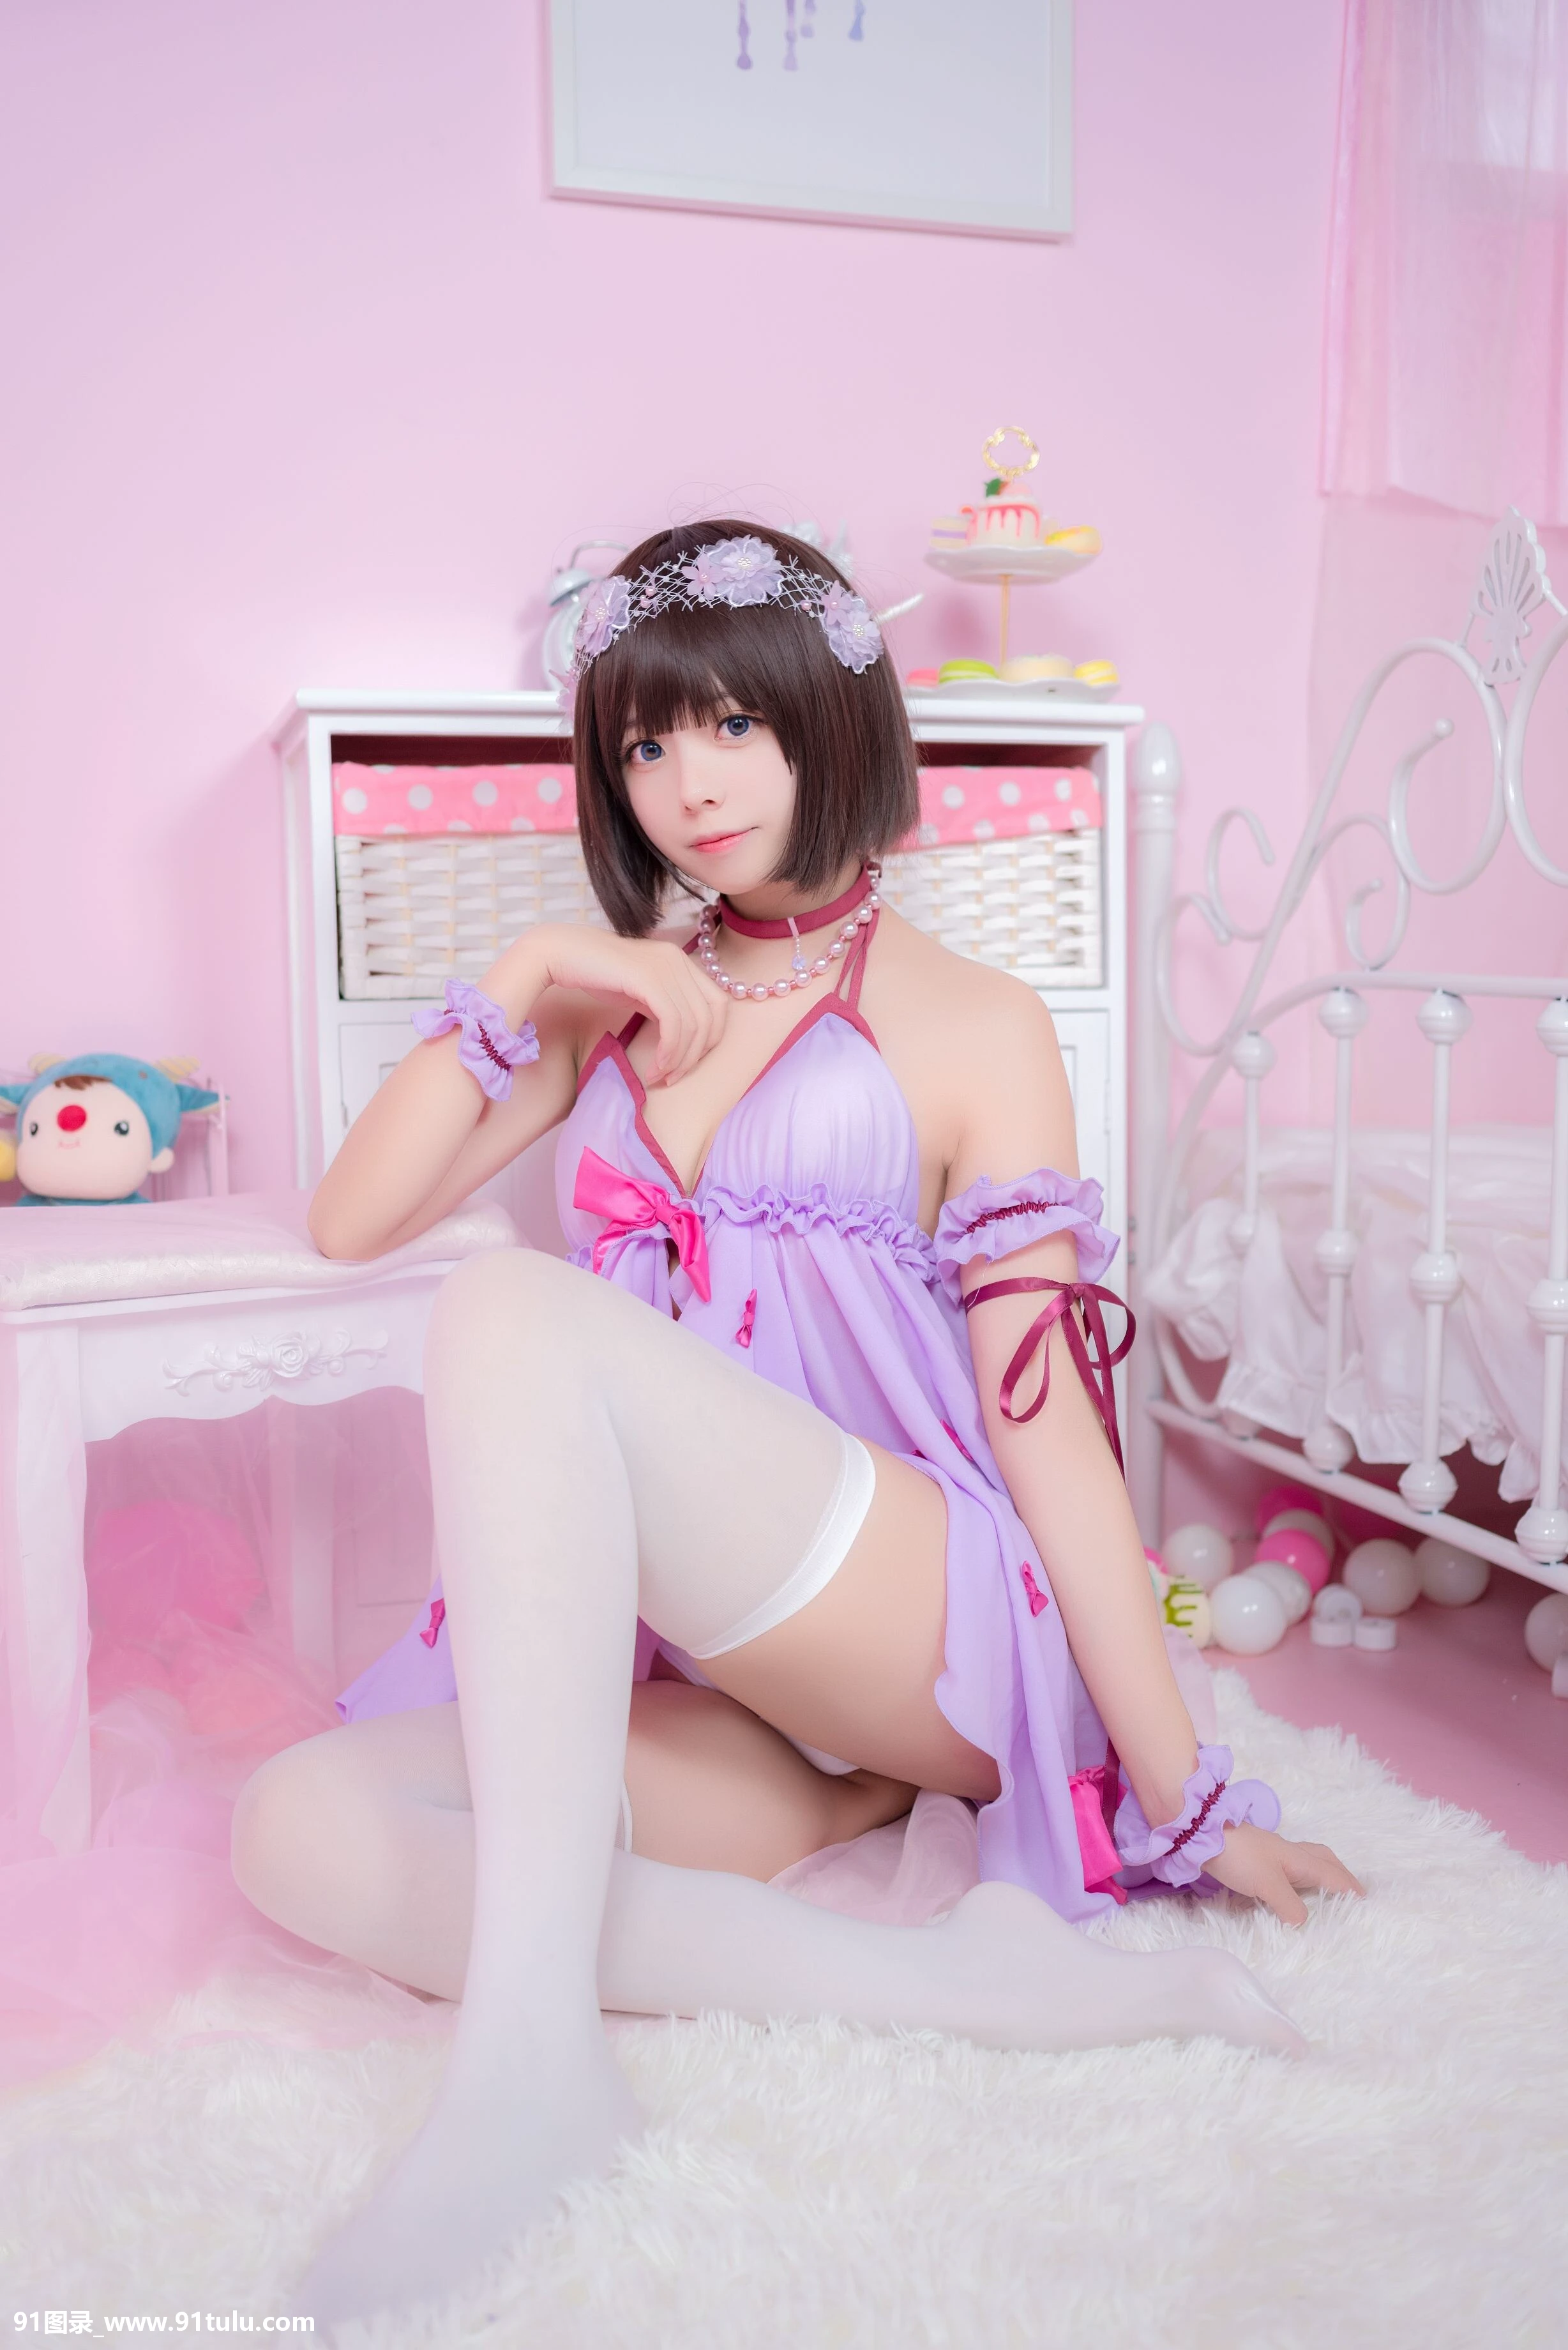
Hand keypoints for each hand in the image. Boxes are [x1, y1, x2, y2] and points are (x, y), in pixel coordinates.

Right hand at [499, 925, 726, 1087]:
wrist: (560, 954)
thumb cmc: (593, 975)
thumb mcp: (638, 991)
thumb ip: (663, 1006)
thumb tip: (682, 1036)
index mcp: (680, 960)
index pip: (718, 1005)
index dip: (709, 1040)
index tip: (684, 1063)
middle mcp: (679, 959)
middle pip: (712, 1017)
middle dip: (696, 1055)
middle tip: (672, 1078)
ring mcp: (666, 966)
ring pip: (694, 1025)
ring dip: (679, 1059)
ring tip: (659, 1076)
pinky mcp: (650, 979)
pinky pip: (674, 1024)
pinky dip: (669, 1052)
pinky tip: (654, 1067)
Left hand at [1201, 1822, 1364, 1925]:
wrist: (1202, 1833)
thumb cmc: (1240, 1856)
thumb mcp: (1268, 1884)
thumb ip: (1289, 1905)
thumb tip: (1304, 1923)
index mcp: (1299, 1859)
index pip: (1332, 1875)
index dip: (1349, 1888)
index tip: (1367, 1901)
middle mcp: (1289, 1853)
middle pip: (1323, 1859)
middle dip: (1340, 1873)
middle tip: (1352, 1890)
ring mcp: (1272, 1852)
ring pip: (1306, 1860)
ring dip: (1321, 1872)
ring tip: (1326, 1889)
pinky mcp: (1256, 1856)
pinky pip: (1288, 1865)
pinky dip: (1299, 1874)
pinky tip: (1290, 1885)